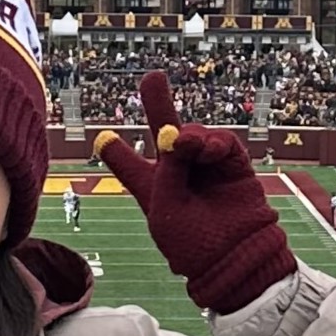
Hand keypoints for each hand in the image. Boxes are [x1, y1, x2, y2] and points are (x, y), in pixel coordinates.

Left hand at [93, 73, 293, 313]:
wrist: (233, 257)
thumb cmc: (191, 243)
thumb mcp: (164, 207)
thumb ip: (168, 168)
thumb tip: (179, 133)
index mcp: (152, 190)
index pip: (129, 166)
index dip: (116, 152)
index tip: (102, 139)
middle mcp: (178, 174)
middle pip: (164, 133)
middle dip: (157, 103)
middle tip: (153, 77)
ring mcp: (206, 168)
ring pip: (192, 134)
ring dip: (190, 135)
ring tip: (187, 145)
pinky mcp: (233, 166)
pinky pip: (222, 142)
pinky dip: (214, 141)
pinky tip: (208, 150)